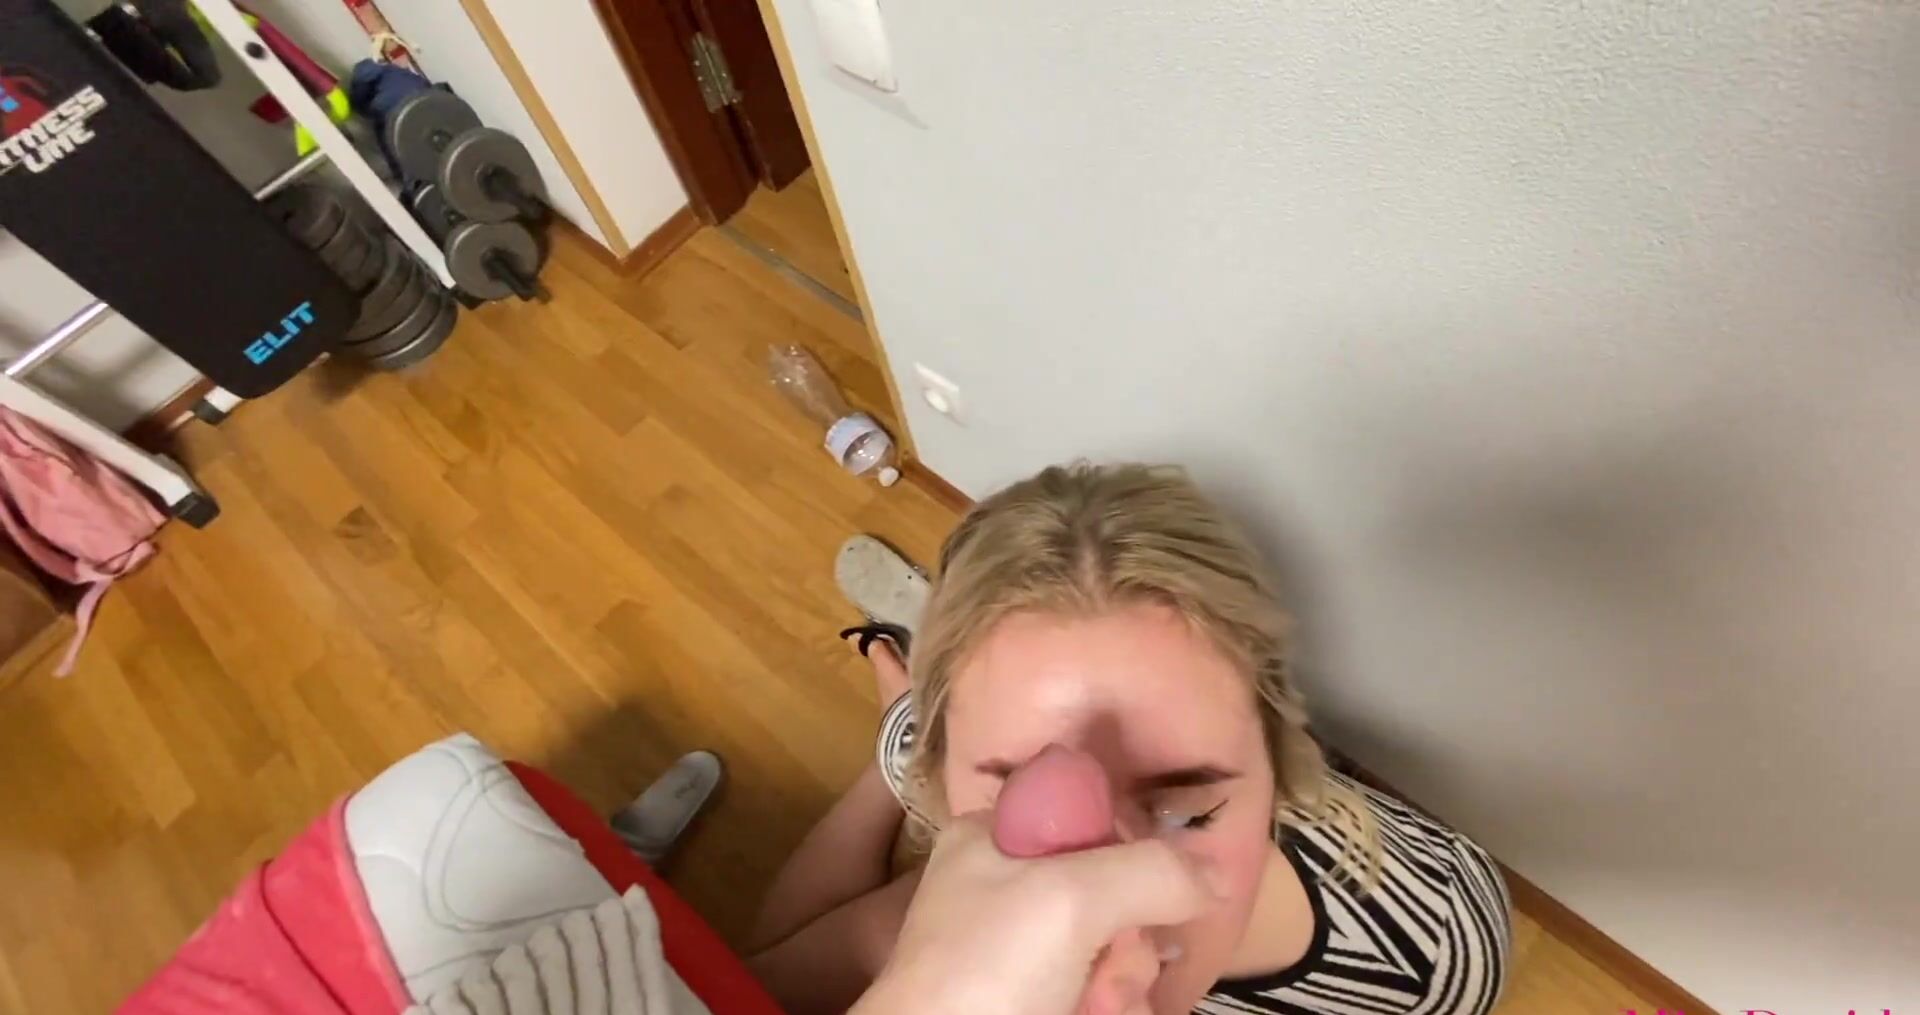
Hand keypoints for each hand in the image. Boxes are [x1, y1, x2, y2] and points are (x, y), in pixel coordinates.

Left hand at [848, 811, 1218, 1014]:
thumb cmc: (987, 971)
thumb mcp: (1069, 898)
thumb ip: (1152, 870)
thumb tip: (1217, 871)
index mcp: (996, 839)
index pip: (1091, 813)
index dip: (1130, 847)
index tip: (1144, 882)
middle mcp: (1010, 890)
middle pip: (1117, 892)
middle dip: (1130, 938)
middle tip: (1112, 965)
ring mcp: (1025, 954)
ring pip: (1119, 951)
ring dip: (1127, 984)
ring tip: (1099, 1007)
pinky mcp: (1042, 1002)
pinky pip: (1107, 992)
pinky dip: (1115, 1009)